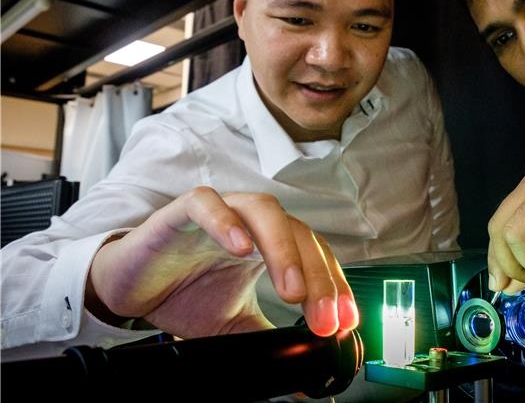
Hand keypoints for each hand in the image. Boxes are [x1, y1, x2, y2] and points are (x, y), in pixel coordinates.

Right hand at [88, 187, 357, 337]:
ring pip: (263, 211)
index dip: (334, 285)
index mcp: (270, 245)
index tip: (344, 321)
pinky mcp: (181, 211)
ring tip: (291, 290)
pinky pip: (207, 204)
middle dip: (317, 276)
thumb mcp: (234, 324)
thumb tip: (307, 372)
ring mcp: (220, 213)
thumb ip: (269, 336)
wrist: (129, 288)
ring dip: (283, 249)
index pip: (315, 255)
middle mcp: (251, 224)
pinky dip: (225, 222)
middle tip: (324, 316)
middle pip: (298, 233)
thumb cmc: (184, 294)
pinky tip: (239, 248)